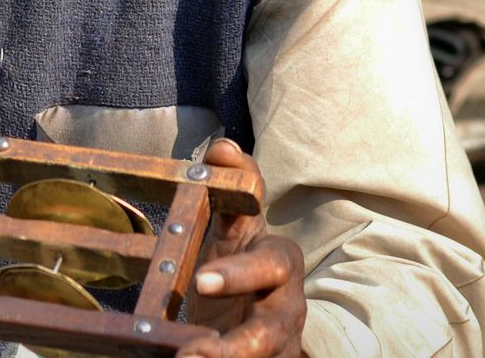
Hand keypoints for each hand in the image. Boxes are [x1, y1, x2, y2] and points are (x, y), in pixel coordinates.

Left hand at [177, 140, 305, 356]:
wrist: (257, 323)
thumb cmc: (241, 267)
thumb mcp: (234, 229)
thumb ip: (231, 190)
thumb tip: (223, 147)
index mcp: (276, 259)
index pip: (268, 258)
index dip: (239, 269)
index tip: (202, 278)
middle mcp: (286, 302)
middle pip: (272, 317)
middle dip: (238, 312)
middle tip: (197, 312)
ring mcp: (282, 338)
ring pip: (266, 348)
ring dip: (231, 355)